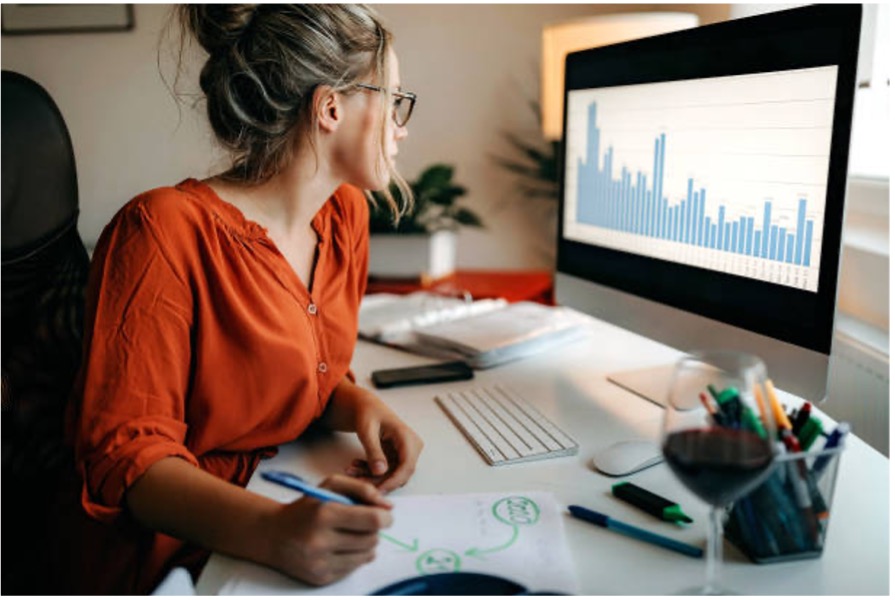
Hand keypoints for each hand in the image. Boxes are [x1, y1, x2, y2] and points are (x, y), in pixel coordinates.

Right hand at [265, 475, 392, 585]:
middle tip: (363, 523)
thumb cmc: (306, 507)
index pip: (373, 520)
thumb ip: (362, 489)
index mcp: (325, 514)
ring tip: (351, 534)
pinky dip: (354, 556)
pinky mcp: (321, 578)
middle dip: (374, 529)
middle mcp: (321, 541)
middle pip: (372, 539)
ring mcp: (320, 563)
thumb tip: (388, 507)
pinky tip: (341, 547)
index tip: (384, 514)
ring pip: (367, 555)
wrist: (273, 535)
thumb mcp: (330, 485)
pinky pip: (354, 568)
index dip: (385, 517)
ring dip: (366, 543)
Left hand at [347, 395, 422, 492]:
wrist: (366, 408)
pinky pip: (385, 472)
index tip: (378, 491)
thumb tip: (380, 471)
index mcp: (407, 437)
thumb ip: (373, 450)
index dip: (393, 481)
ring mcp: (404, 453)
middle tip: (357, 481)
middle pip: (400, 473)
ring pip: (391, 475)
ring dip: (371, 476)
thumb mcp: (367, 430)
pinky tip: (355, 465)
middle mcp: (411, 447)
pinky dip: (370, 471)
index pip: (407, 465)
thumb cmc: (368, 413)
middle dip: (378, 480)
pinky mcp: (397, 458)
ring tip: (351, 470)